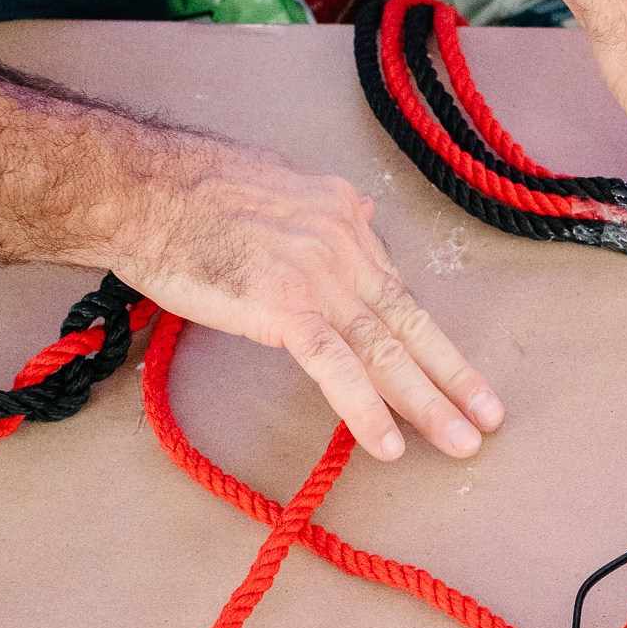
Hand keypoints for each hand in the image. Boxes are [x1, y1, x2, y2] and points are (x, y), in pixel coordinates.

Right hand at [101, 139, 502, 460]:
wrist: (138, 186)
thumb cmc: (186, 188)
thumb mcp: (276, 183)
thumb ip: (323, 210)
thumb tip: (364, 216)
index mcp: (342, 215)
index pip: (391, 286)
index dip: (418, 335)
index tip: (444, 368)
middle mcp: (344, 242)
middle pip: (409, 320)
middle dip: (454, 373)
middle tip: (488, 414)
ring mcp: (318, 277)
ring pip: (387, 349)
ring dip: (429, 402)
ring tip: (461, 441)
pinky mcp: (284, 307)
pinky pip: (337, 367)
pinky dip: (366, 408)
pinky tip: (388, 444)